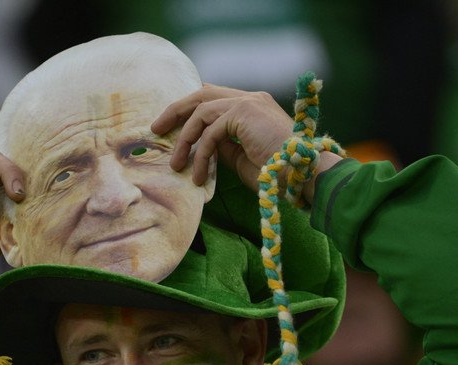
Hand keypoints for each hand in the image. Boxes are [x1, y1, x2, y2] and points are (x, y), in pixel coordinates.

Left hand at [151, 84, 342, 203]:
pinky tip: (198, 175)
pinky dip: (200, 153)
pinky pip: (211, 131)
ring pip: (201, 112)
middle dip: (175, 111)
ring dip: (185, 139)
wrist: (301, 176)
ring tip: (176, 165)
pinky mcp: (245, 112)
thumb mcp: (241, 158)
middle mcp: (250, 98)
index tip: (169, 126)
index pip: (212, 96)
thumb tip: (201, 144)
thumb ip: (223, 146)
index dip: (188, 108)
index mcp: (252, 106)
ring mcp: (248, 102)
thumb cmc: (277, 173)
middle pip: (202, 94)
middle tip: (156, 130)